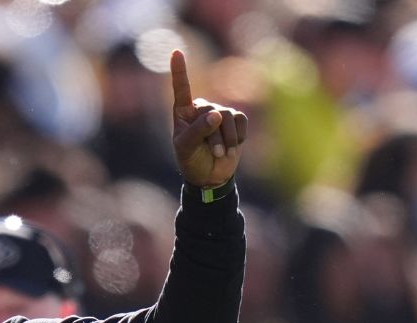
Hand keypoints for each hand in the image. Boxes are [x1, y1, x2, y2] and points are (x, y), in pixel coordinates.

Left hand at [170, 49, 246, 187]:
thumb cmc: (191, 161)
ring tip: (221, 154)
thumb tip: (217, 114)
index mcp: (183, 112)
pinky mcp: (235, 120)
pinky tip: (232, 146)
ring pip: (228, 117)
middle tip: (214, 154)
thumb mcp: (187, 149)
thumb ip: (197, 131)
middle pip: (213, 113)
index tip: (176, 51)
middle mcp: (201, 108)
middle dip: (214, 136)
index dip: (179, 70)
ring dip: (227, 139)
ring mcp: (219, 113)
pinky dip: (239, 136)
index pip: (181, 89)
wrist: (210, 176)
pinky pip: (241, 121)